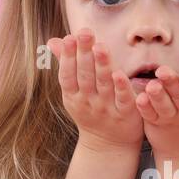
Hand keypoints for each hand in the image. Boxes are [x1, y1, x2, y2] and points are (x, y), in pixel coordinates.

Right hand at [48, 27, 142, 151]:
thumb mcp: (74, 91)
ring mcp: (106, 108)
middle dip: (84, 54)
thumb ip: (67, 64)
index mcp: (73, 95)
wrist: (108, 145)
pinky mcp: (125, 114)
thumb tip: (53, 41)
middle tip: (85, 33)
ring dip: (102, 65)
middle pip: (85, 75)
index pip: (68, 74)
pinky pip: (123, 99)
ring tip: (101, 47)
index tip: (69, 37)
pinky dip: (121, 87)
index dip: (67, 57)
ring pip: (103, 84)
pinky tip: (119, 74)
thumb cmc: (91, 111)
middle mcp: (88, 101)